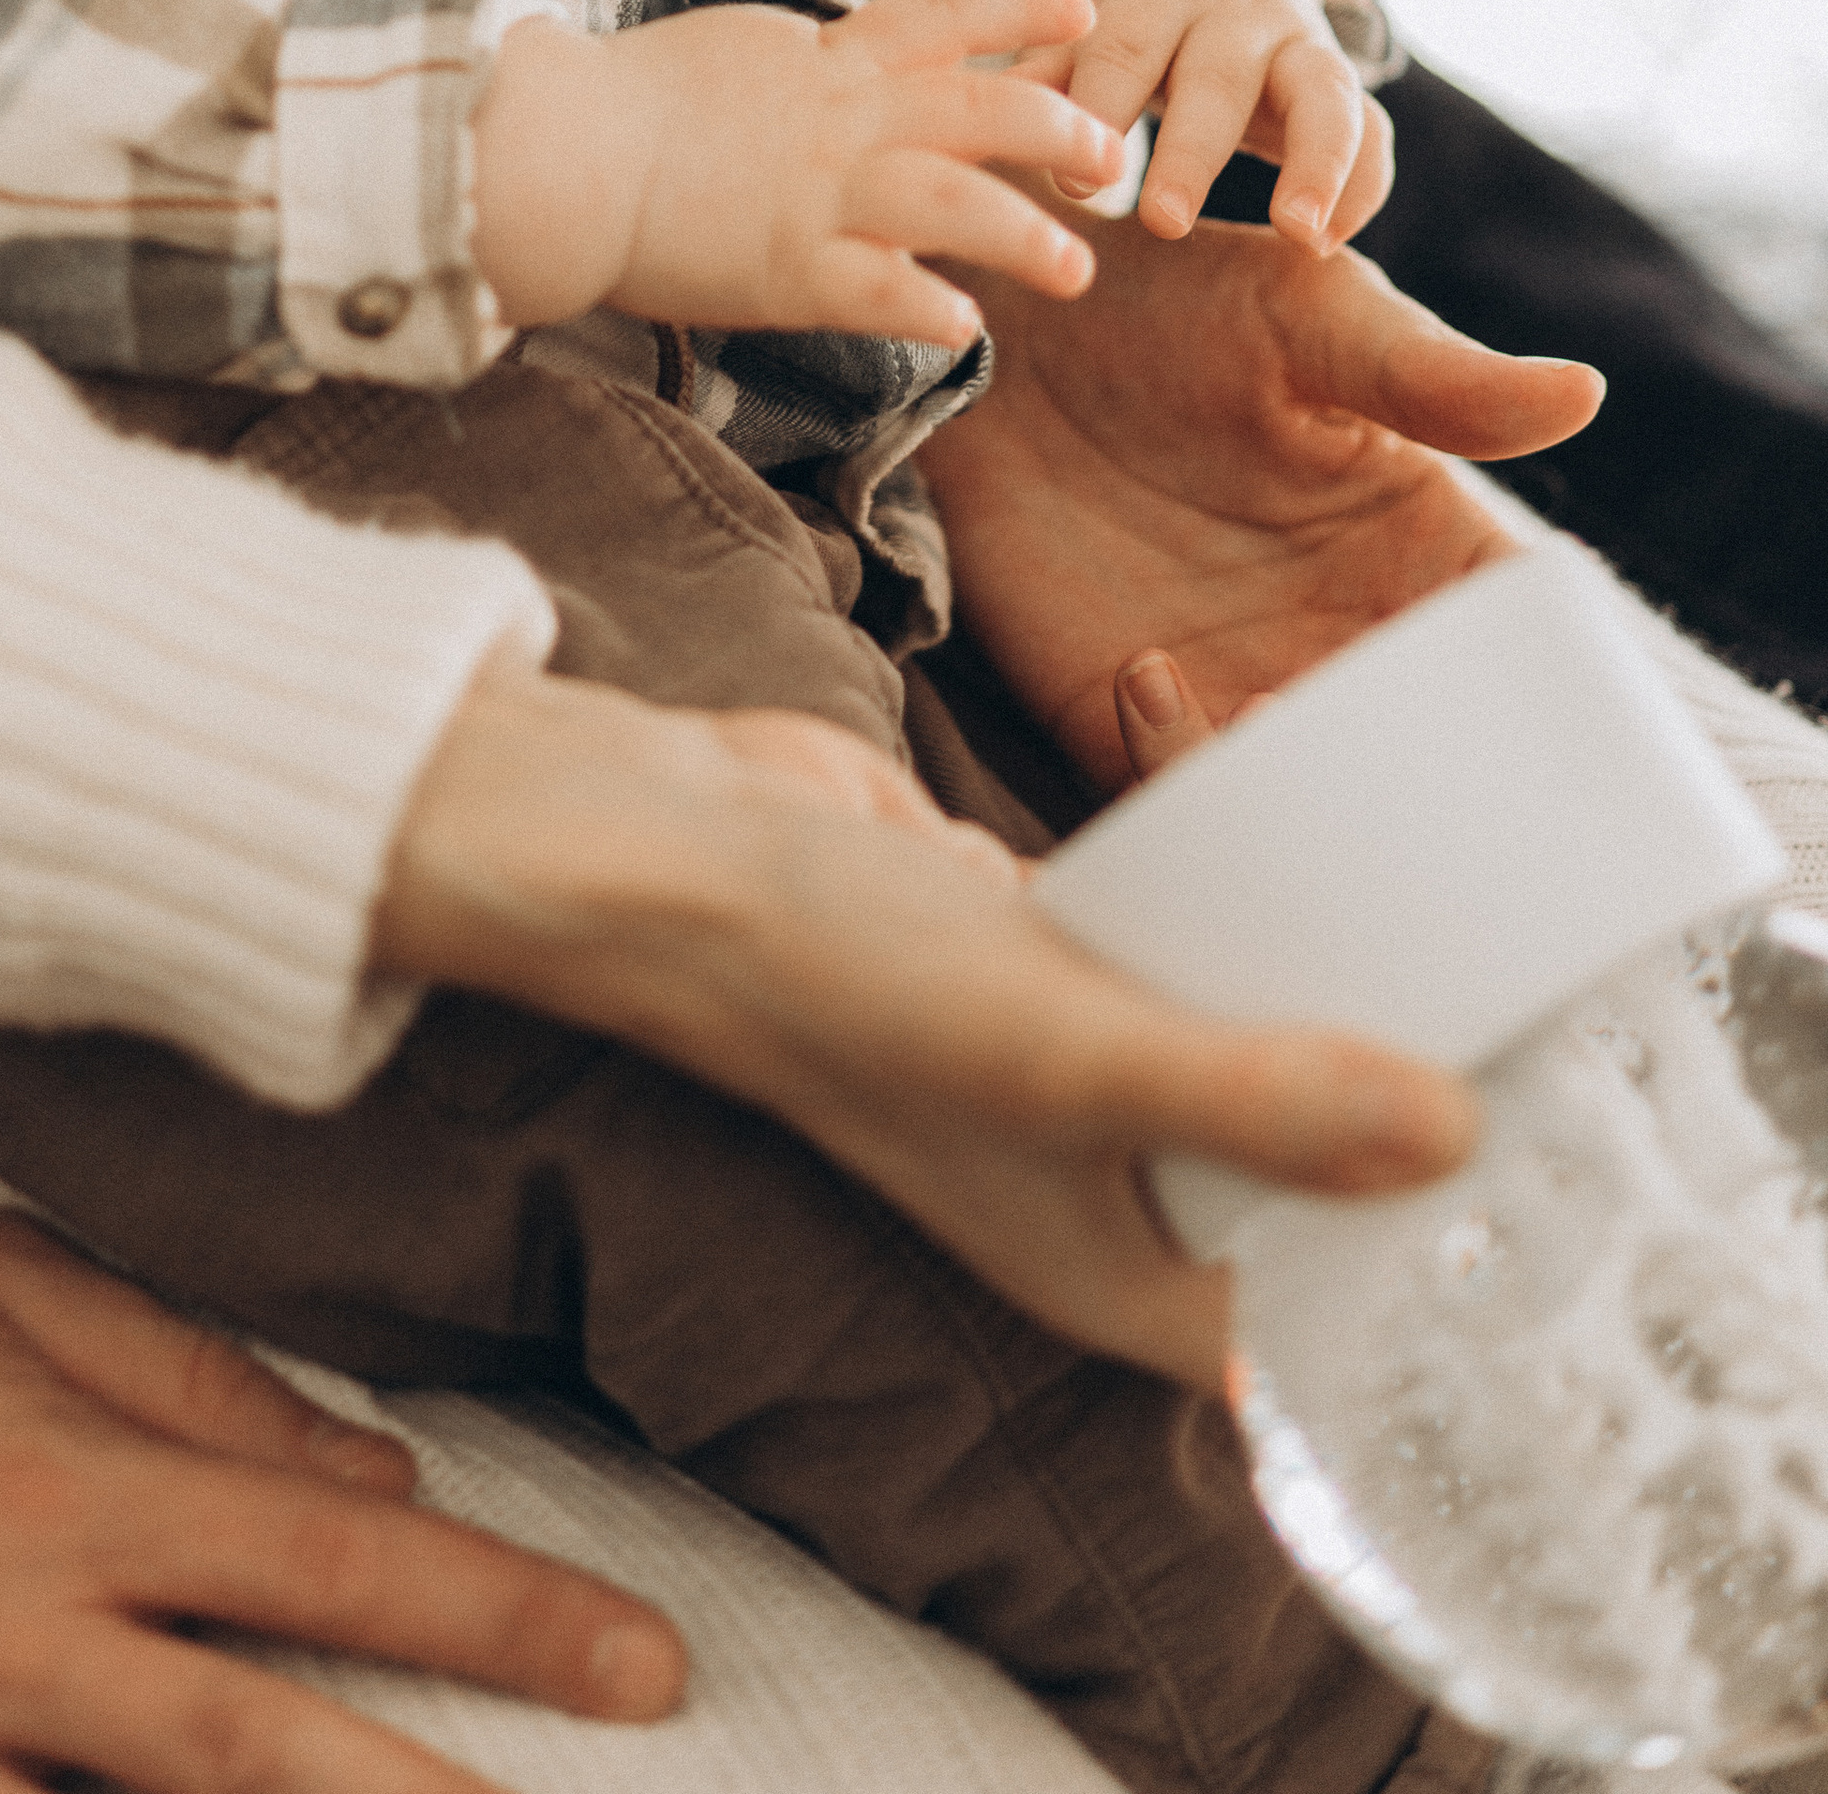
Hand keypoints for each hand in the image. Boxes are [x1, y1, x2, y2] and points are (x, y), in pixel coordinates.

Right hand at [376, 657, 1477, 1390]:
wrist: (671, 849)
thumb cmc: (830, 981)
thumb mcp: (1062, 1053)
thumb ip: (1252, 1098)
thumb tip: (1451, 1138)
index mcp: (1098, 1269)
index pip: (1295, 1326)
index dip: (1403, 1281)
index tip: (1505, 1176)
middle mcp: (1087, 1186)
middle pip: (1282, 1184)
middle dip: (1377, 1122)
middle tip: (1491, 1025)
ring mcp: (1060, 1067)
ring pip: (1232, 1055)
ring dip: (1307, 1008)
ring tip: (1425, 934)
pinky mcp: (1034, 954)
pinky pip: (1174, 951)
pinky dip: (1228, 917)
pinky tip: (1298, 855)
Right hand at [472, 0, 1120, 344]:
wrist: (555, 149)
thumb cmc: (621, 103)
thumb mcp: (730, 52)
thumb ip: (799, 62)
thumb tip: (831, 57)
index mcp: (823, 58)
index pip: (945, 17)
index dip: (1023, 8)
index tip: (1086, 9)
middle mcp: (838, 116)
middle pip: (980, 107)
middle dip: (1058, 127)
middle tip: (1110, 153)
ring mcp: (818, 191)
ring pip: (955, 203)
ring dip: (1026, 235)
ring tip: (1076, 269)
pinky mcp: (786, 266)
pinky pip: (882, 290)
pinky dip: (931, 307)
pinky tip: (966, 327)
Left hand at [924, 205, 1601, 789]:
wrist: (1003, 323)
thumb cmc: (1175, 297)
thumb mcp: (1310, 318)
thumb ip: (1431, 377)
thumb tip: (1581, 392)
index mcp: (1423, 554)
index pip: (1523, 653)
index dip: (1548, 700)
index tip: (1536, 713)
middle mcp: (1344, 639)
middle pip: (1432, 764)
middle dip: (1429, 784)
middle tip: (1388, 742)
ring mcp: (1235, 685)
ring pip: (1312, 806)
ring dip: (1305, 793)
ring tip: (1270, 709)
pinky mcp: (1120, 715)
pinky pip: (1175, 796)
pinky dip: (1176, 768)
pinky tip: (1146, 672)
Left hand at [1031, 0, 1391, 249]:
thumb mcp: (1071, 4)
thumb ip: (1046, 61)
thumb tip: (996, 112)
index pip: (1122, 48)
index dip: (1097, 112)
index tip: (1073, 189)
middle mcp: (1234, 5)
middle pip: (1218, 75)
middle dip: (1192, 151)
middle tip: (1162, 221)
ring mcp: (1296, 37)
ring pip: (1322, 92)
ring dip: (1315, 163)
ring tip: (1299, 234)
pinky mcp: (1334, 75)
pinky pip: (1370, 126)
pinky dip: (1360, 183)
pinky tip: (1328, 246)